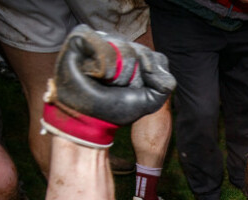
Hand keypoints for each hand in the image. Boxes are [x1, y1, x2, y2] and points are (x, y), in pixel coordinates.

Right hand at [41, 25, 175, 147]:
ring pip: (125, 49)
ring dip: (116, 75)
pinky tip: (92, 73)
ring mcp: (103, 39)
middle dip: (133, 78)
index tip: (135, 90)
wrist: (86, 115)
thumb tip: (154, 68)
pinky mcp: (83, 36)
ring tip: (104, 81)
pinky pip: (101, 44)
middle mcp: (122, 45)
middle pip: (143, 53)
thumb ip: (165, 86)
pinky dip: (100, 65)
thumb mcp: (149, 102)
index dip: (150, 76)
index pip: (157, 59)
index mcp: (139, 57)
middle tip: (117, 87)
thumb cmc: (115, 107)